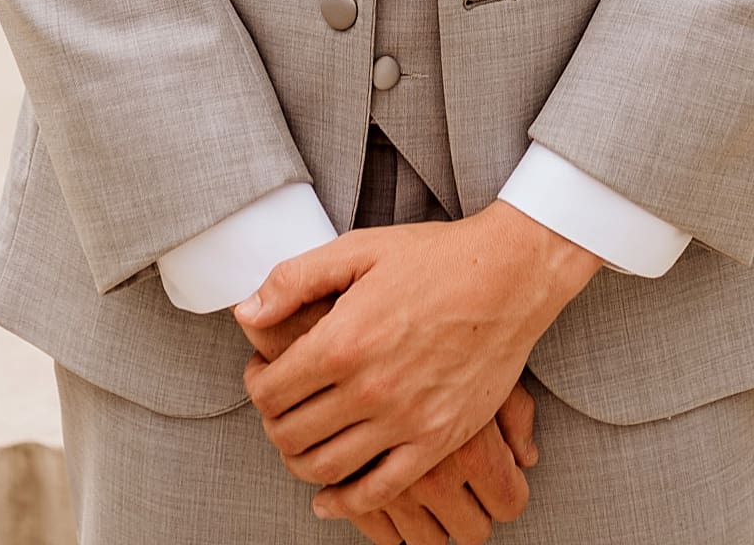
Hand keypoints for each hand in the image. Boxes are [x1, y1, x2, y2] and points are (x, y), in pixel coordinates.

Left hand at [236, 204, 597, 520]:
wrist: (507, 277)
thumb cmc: (432, 258)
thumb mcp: (358, 250)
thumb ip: (295, 279)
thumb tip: (245, 313)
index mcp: (342, 341)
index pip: (270, 390)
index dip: (256, 386)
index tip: (263, 376)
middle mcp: (368, 388)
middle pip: (292, 434)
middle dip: (274, 425)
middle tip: (280, 410)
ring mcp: (404, 420)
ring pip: (327, 468)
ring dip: (300, 464)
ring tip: (300, 444)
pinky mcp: (436, 440)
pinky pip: (379, 491)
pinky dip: (346, 503)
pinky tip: (330, 498)